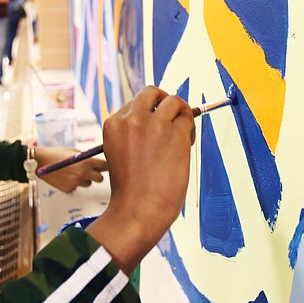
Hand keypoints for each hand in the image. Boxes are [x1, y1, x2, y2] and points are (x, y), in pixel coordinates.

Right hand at [34, 145, 105, 191]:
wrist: (40, 162)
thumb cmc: (57, 154)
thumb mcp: (74, 152)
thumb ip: (86, 158)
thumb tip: (97, 161)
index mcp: (86, 162)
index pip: (105, 166)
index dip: (105, 166)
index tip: (104, 165)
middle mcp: (83, 173)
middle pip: (100, 178)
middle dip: (97, 174)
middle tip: (92, 170)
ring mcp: (76, 183)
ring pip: (88, 183)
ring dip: (84, 179)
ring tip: (72, 171)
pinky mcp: (69, 189)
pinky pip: (76, 186)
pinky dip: (73, 183)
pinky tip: (64, 176)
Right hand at [86, 86, 193, 273]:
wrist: (137, 210)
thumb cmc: (131, 190)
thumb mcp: (120, 153)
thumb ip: (133, 134)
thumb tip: (160, 118)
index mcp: (113, 124)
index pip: (134, 105)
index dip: (147, 114)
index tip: (154, 129)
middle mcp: (131, 119)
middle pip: (151, 92)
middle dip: (163, 101)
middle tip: (171, 118)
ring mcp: (154, 124)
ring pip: (173, 100)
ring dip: (180, 112)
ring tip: (182, 133)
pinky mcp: (175, 134)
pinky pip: (188, 118)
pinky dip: (190, 127)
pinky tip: (187, 144)